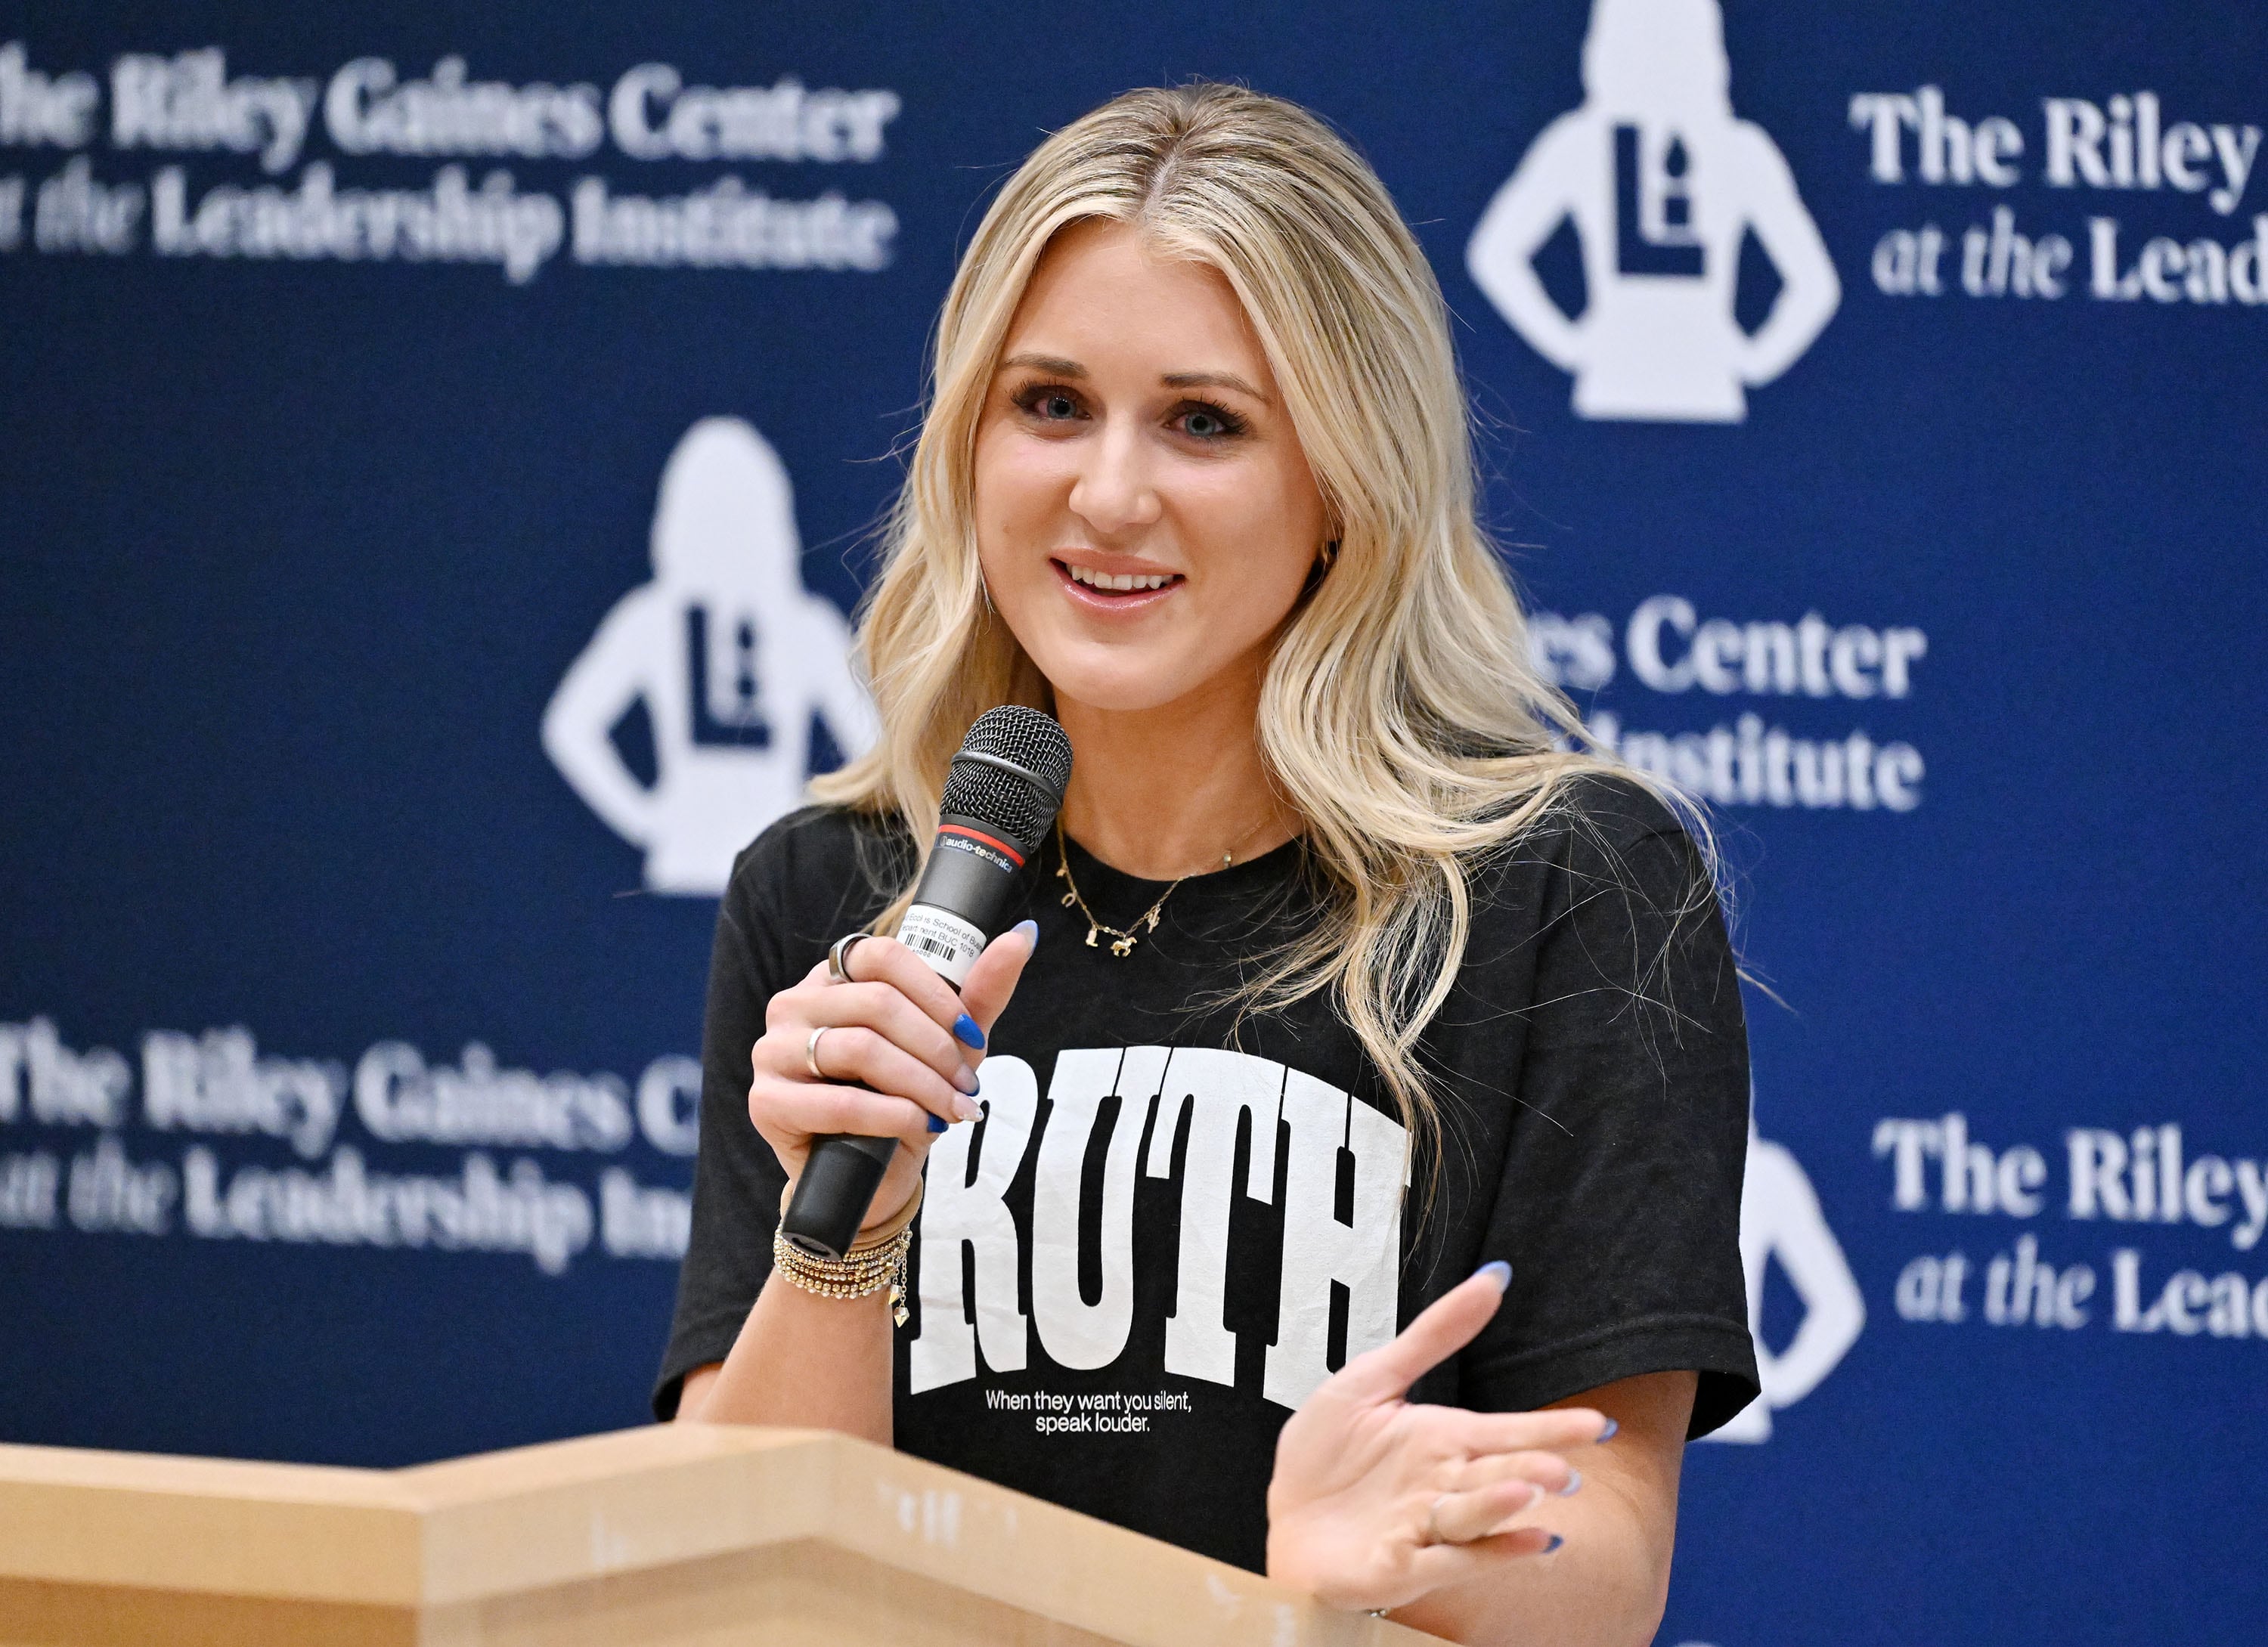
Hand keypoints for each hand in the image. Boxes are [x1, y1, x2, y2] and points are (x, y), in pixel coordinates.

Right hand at [749, 921, 1036, 1232]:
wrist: (871, 1177)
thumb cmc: (906, 1097)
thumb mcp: (949, 1043)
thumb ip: (980, 990)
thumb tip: (1024, 934)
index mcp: (833, 978)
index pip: (883, 954)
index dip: (936, 993)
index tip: (971, 1034)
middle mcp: (794, 1005)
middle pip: (877, 1003)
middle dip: (937, 1048)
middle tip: (968, 1084)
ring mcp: (773, 1052)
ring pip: (861, 1049)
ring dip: (922, 1082)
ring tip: (953, 1109)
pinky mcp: (766, 1103)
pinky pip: (838, 1101)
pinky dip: (891, 1114)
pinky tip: (920, 1125)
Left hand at [1265, 1264, 1613, 1614]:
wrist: (1285, 1514)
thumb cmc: (1328, 1453)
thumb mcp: (1373, 1378)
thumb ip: (1433, 1335)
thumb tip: (1493, 1279)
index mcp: (1442, 1439)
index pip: (1506, 1432)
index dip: (1550, 1429)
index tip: (1597, 1424)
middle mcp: (1443, 1484)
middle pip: (1499, 1474)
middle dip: (1534, 1469)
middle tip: (1566, 1465)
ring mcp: (1426, 1526)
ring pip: (1476, 1515)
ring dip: (1504, 1505)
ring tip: (1533, 1489)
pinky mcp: (1402, 1564)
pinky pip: (1452, 1559)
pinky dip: (1489, 1553)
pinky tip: (1528, 1543)